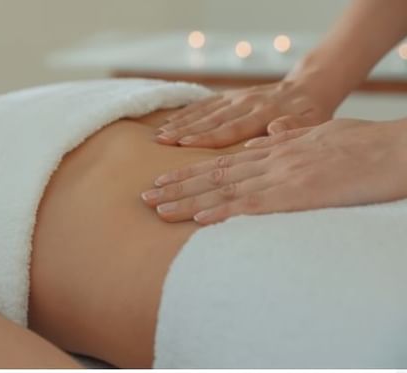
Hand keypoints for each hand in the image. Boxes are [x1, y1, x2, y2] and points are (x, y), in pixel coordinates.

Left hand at [142, 118, 406, 223]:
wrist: (392, 150)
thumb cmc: (361, 145)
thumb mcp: (316, 136)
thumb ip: (285, 139)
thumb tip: (259, 141)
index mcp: (274, 150)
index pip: (222, 163)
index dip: (190, 173)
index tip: (164, 181)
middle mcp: (269, 162)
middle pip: (214, 176)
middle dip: (177, 187)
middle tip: (146, 197)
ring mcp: (281, 178)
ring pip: (224, 190)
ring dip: (188, 200)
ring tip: (158, 209)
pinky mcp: (296, 195)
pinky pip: (253, 205)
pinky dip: (223, 211)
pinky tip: (198, 220)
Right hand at [155, 80, 333, 147]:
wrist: (309, 87)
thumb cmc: (312, 113)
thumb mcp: (314, 123)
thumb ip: (294, 128)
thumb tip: (274, 129)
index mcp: (265, 114)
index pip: (230, 128)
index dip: (205, 137)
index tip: (182, 143)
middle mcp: (247, 103)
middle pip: (210, 120)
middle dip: (183, 131)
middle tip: (160, 141)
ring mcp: (237, 98)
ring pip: (204, 111)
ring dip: (180, 122)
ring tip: (159, 134)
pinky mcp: (232, 96)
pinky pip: (206, 104)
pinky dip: (187, 112)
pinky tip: (169, 121)